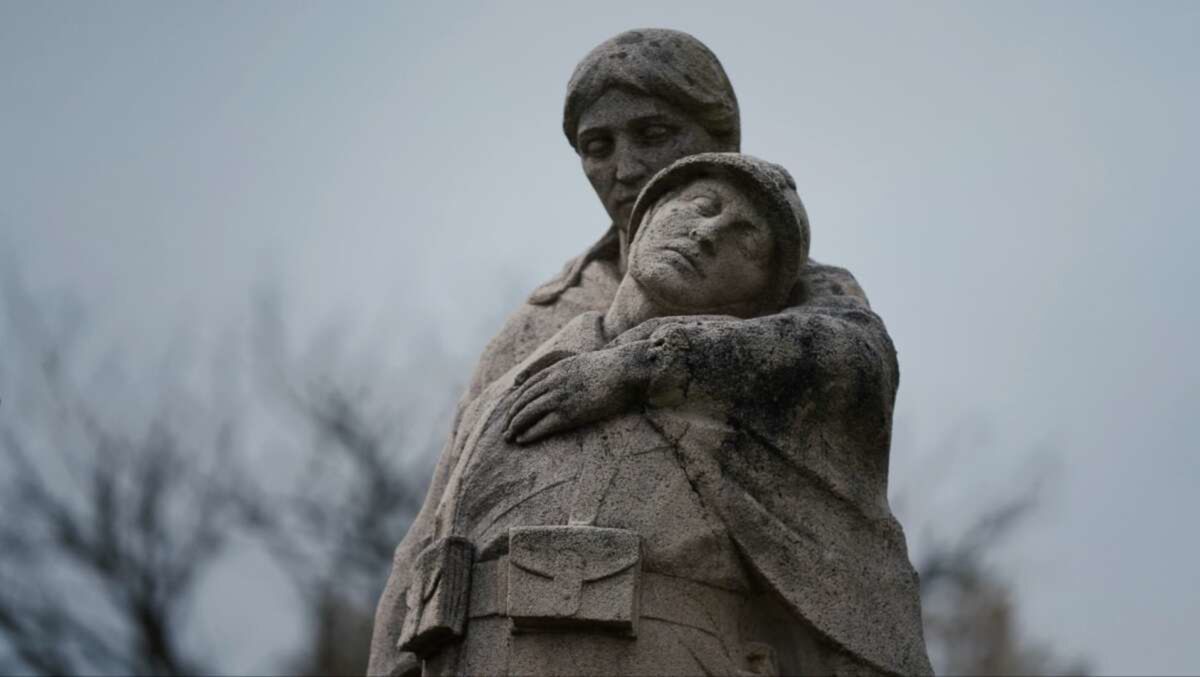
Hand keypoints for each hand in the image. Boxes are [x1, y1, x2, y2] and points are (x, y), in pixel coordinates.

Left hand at [502, 342, 649, 444]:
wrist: (626, 371)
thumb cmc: (612, 369)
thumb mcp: (584, 363)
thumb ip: (570, 370)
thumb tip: (567, 379)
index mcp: (556, 369)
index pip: (527, 386)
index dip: (516, 400)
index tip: (510, 411)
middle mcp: (553, 382)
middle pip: (523, 400)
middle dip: (511, 415)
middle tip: (504, 428)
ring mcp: (560, 397)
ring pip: (527, 413)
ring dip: (515, 426)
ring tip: (508, 437)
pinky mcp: (569, 413)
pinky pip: (542, 426)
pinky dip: (529, 433)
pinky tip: (521, 440)